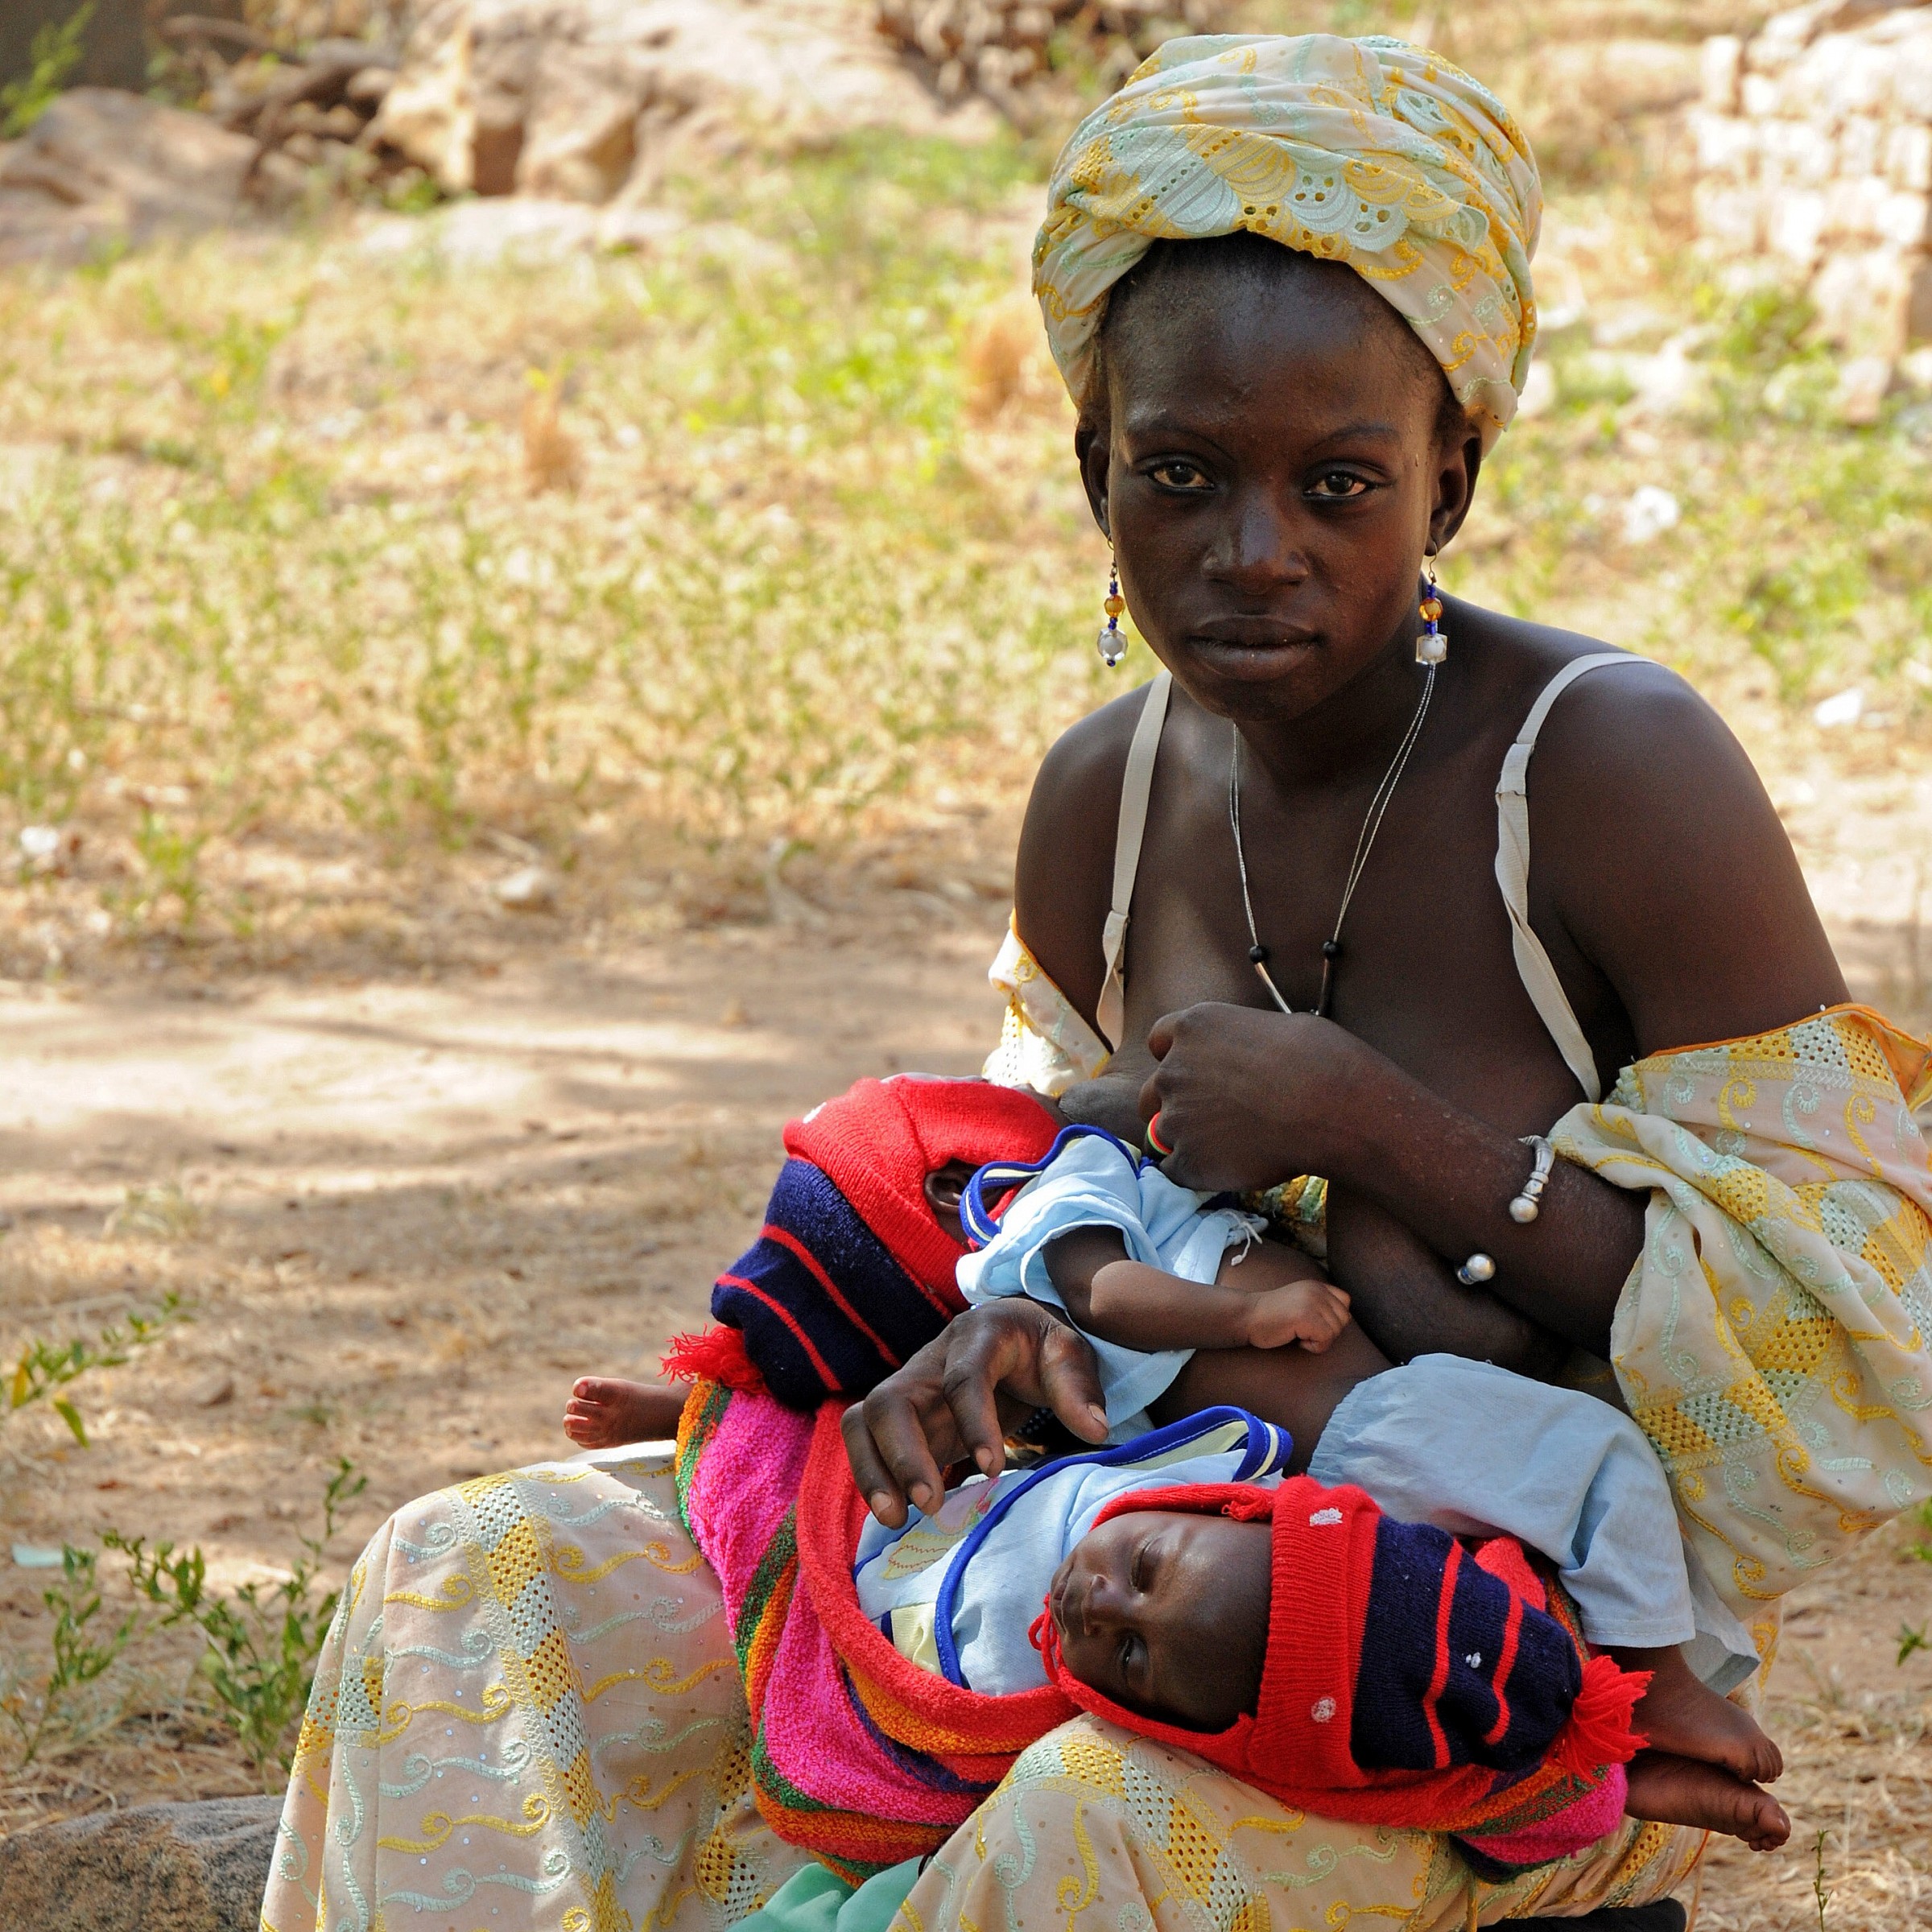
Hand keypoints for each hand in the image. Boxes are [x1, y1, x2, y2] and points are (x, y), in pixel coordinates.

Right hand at [842, 1301, 1107, 1526]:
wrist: (1013, 1333)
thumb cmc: (1041, 1346)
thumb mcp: (1068, 1353)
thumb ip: (1077, 1387)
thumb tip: (1094, 1430)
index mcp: (977, 1335)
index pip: (963, 1376)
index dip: (974, 1421)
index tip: (992, 1468)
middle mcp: (930, 1360)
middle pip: (891, 1401)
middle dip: (903, 1455)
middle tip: (929, 1503)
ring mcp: (909, 1388)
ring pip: (865, 1421)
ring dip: (874, 1471)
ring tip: (897, 1517)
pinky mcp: (901, 1417)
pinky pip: (866, 1441)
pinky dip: (872, 1476)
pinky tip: (895, 1513)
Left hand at [1139, 1003, 1374, 1190]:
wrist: (1331, 1105)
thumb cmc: (1320, 1059)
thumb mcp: (1272, 1027)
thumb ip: (1238, 1044)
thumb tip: (1247, 1059)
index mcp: (1193, 1027)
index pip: (1159, 1041)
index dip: (1178, 1058)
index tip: (1199, 1073)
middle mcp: (1173, 1069)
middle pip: (1152, 1092)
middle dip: (1175, 1103)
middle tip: (1212, 1117)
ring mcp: (1176, 1117)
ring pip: (1163, 1133)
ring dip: (1187, 1140)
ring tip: (1231, 1146)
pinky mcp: (1188, 1160)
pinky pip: (1175, 1170)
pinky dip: (1196, 1171)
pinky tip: (1228, 1169)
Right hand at [1240, 1280, 1352, 1352]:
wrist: (1247, 1316)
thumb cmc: (1271, 1316)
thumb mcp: (1300, 1301)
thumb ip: (1319, 1303)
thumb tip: (1343, 1320)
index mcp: (1316, 1285)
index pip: (1345, 1301)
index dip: (1334, 1318)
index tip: (1313, 1323)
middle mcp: (1317, 1290)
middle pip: (1343, 1319)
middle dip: (1327, 1332)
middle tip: (1304, 1331)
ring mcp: (1312, 1302)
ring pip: (1335, 1331)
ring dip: (1318, 1340)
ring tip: (1298, 1334)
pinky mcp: (1306, 1317)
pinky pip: (1325, 1340)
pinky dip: (1313, 1346)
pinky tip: (1296, 1339)